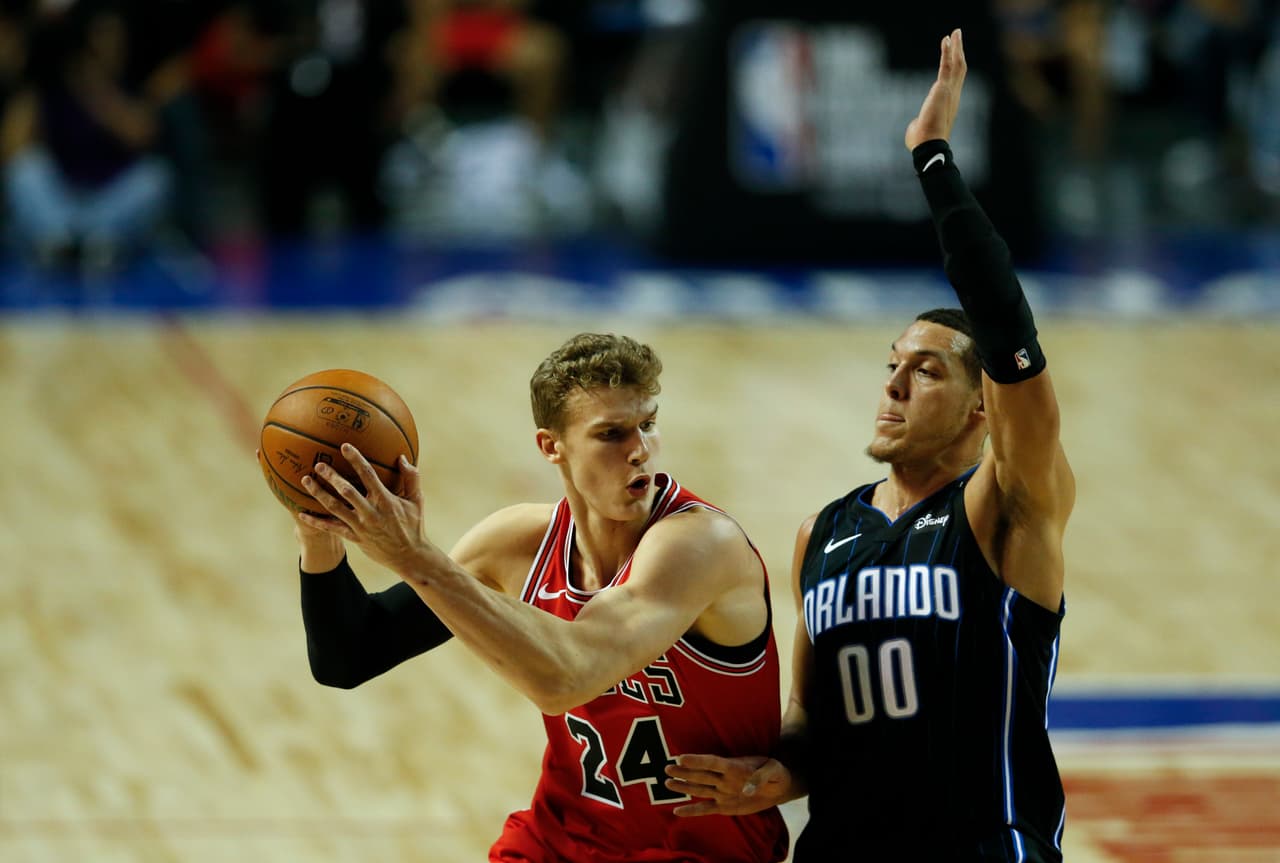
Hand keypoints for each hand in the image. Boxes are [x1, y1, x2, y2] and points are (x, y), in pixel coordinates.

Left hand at [298, 444, 425, 573]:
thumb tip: (403, 458)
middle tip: (319, 465)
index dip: (356, 459)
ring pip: (335, 508)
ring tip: (306, 481)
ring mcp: (360, 526)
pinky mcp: (354, 538)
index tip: (344, 446)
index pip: (368, 475)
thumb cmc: (414, 525)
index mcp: (385, 500)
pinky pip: (332, 529)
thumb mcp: (417, 500)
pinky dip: (316, 522)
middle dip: (331, 476)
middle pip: (346, 490)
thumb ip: (411, 478)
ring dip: (319, 494)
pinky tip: (302, 514)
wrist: (409, 556)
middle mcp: (370, 512)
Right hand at [665, 754, 793, 816]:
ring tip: (667, 782)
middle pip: (701, 775)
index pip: (713, 762)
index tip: (682, 758)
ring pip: (700, 789)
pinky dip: (692, 811)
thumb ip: (762, 777)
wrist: (777, 786)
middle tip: (668, 768)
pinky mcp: (724, 806)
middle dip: (685, 772)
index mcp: (735, 767)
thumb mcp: (774, 770)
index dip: (698, 761)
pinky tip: (677, 811)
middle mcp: (724, 779)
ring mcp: (722, 792)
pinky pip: (706, 809)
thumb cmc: (775, 773)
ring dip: (684, 786)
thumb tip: (747, 789)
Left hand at [905, 28, 966, 150]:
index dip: (953, 65)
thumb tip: (916, 124)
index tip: (951, 53)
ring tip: (955, 32)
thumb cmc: (922, 141)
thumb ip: (920, 121)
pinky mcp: (943, 89)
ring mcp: (950, 91)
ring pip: (957, 64)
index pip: (953, 80)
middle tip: (957, 37)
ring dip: (957, 47)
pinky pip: (947, 66)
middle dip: (958, 51)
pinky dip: (948, 51)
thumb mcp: (921, 127)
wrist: (928, 145)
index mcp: (948, 103)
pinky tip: (947, 39)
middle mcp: (953, 96)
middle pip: (959, 68)